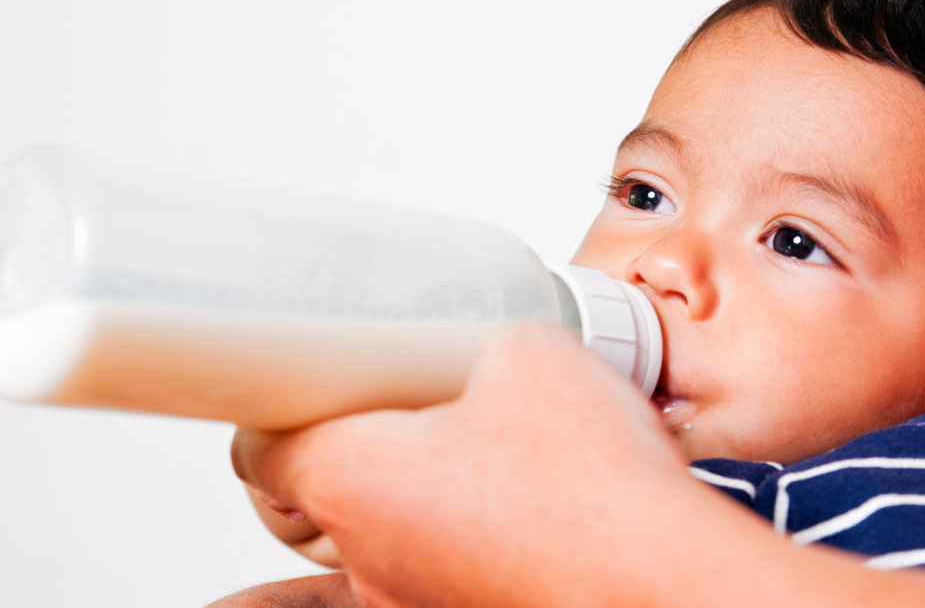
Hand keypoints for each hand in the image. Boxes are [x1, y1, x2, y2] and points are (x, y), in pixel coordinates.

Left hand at [230, 321, 696, 605]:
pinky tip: (513, 512)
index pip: (257, 453)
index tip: (301, 390)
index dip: (275, 412)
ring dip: (413, 498)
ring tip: (476, 456)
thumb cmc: (592, 489)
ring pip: (385, 541)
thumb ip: (487, 344)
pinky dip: (462, 542)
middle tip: (403, 407)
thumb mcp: (528, 354)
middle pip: (321, 497)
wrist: (667, 585)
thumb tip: (495, 351)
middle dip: (356, 448)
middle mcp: (369, 558)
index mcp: (351, 480)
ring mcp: (416, 604)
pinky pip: (440, 574)